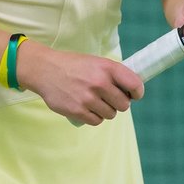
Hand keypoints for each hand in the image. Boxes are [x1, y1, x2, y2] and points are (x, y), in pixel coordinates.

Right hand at [16, 40, 144, 126]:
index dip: (137, 92)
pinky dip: (94, 117)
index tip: (134, 95)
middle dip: (119, 103)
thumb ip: (113, 74)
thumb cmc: (74, 66)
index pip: (134, 84)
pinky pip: (96, 121)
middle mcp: (100, 83)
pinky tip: (87, 108)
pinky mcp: (78, 111)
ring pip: (110, 114)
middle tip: (109, 99)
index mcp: (107, 67)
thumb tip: (131, 91)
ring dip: (106, 111)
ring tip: (95, 102)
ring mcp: (88, 98)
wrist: (46, 70)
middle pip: (124, 105)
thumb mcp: (96, 62)